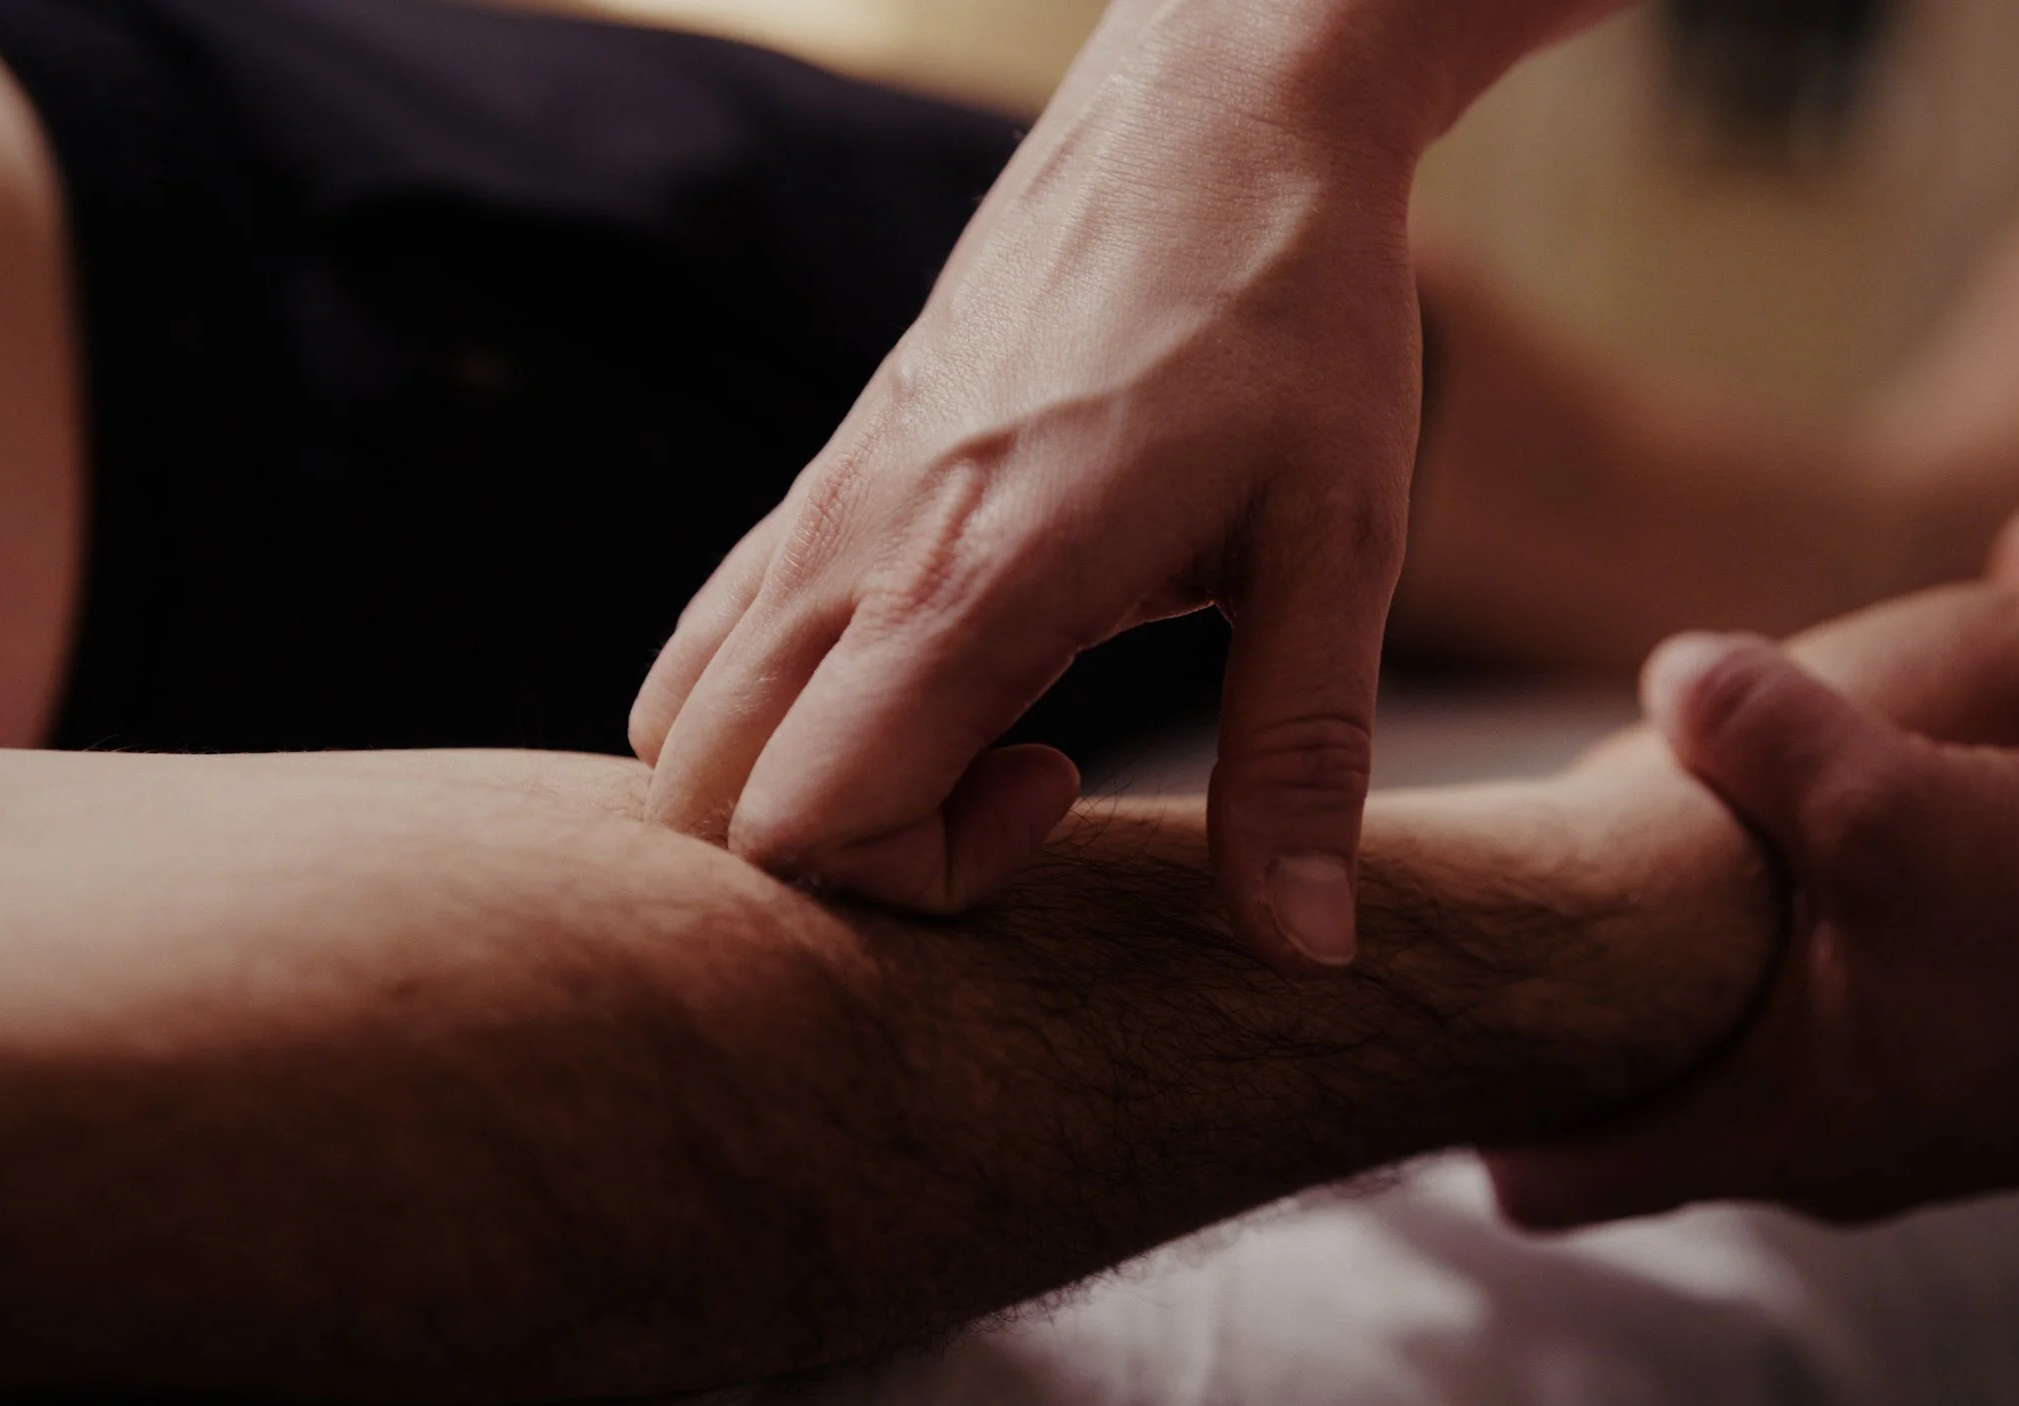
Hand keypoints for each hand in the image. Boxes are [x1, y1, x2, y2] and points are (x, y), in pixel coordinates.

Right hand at [629, 3, 1441, 967]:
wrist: (1215, 117)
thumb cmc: (1290, 320)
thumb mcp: (1337, 545)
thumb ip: (1299, 758)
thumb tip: (1301, 953)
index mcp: (974, 579)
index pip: (803, 827)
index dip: (913, 879)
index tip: (1060, 793)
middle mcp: (857, 546)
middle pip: (703, 799)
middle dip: (833, 861)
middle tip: (1011, 783)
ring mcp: (822, 501)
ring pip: (681, 717)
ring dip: (792, 781)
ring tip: (966, 732)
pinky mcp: (828, 469)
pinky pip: (713, 629)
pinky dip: (766, 705)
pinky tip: (918, 672)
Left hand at [1487, 391, 2018, 1225]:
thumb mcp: (1887, 805)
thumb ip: (1748, 732)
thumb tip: (1668, 677)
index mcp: (1773, 1126)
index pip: (1553, 1180)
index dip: (1471, 1118)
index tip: (1426, 1027)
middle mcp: (1837, 1135)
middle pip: (1653, 1078)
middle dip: (1613, 960)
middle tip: (1561, 856)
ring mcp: (1922, 1091)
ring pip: (1779, 990)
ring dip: (1763, 870)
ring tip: (1750, 754)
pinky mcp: (2002, 1032)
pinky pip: (1888, 950)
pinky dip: (1879, 861)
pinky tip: (1897, 765)